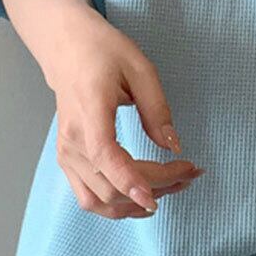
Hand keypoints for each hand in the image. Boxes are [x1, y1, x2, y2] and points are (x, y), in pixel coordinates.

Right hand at [43, 8, 202, 218]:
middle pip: (111, 184)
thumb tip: (173, 146)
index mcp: (89, 111)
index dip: (129, 181)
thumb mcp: (140, 69)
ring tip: (172, 187)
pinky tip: (143, 197)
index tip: (154, 199)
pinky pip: (90, 198)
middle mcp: (71, 139)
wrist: (67, 49)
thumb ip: (157, 110)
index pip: (104, 155)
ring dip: (136, 205)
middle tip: (190, 174)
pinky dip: (118, 206)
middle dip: (155, 188)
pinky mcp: (67, 161)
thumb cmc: (103, 53)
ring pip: (99, 200)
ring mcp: (66, 153)